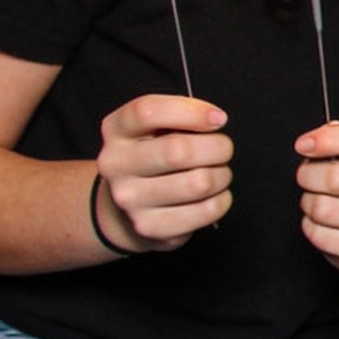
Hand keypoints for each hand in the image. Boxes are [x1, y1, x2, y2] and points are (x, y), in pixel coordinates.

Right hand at [96, 94, 233, 250]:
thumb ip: (180, 115)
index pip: (148, 112)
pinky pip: (207, 210)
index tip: (218, 119)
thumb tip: (213, 119)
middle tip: (223, 149)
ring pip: (200, 183)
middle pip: (180, 151)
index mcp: (116, 130)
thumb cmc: (155, 156)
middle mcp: (116, 164)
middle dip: (218, 147)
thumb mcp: (155, 127)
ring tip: (216, 173)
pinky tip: (212, 195)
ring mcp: (129, 199)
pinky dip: (222, 200)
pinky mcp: (150, 227)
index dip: (192, 111)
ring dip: (222, 175)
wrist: (125, 207)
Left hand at [296, 122, 338, 270]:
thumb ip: (338, 139)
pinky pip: (322, 236)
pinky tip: (324, 224)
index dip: (330, 139)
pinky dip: (312, 228)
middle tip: (308, 178)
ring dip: (309, 204)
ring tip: (318, 202)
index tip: (304, 145)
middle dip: (309, 176)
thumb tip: (315, 140)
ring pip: (325, 209)